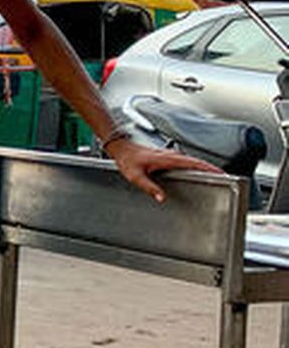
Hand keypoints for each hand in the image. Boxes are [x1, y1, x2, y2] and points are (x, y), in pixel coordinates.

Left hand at [105, 139, 221, 202]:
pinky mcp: (168, 157)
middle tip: (226, 178)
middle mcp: (171, 155)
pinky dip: (196, 167)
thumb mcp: (135, 176)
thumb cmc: (128, 160)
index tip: (222, 173)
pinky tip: (197, 174)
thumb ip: (149, 187)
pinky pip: (186, 162)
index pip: (193, 163)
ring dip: (205, 167)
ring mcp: (170, 156)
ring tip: (216, 177)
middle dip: (212, 169)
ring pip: (193, 161)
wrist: (122, 149)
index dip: (209, 168)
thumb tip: (162, 198)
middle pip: (197, 162)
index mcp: (167, 159)